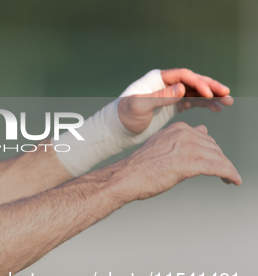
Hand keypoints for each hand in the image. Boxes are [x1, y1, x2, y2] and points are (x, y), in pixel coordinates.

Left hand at [119, 68, 233, 133]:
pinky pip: (192, 102)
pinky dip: (205, 104)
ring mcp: (170, 95)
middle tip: (226, 93)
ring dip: (212, 96)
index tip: (209, 94)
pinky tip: (217, 108)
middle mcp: (165, 84)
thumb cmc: (124, 116)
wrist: (118, 129)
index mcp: (157, 79)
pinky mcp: (172, 106)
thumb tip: (182, 88)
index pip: (183, 76)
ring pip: (195, 92)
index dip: (198, 83)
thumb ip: (160, 97)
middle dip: (211, 87)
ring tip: (228, 101)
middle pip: (193, 81)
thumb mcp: (139, 106)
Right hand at [121, 121, 241, 200]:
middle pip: (213, 147)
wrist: (126, 177)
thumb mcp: (161, 145)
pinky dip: (230, 174)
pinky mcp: (190, 163)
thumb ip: (180, 141)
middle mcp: (184, 134)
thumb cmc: (140, 167)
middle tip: (227, 173)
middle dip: (222, 160)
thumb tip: (202, 133)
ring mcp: (188, 148)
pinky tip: (233, 180)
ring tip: (232, 178)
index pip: (205, 137)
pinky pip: (218, 168)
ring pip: (218, 157)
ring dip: (228, 169)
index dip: (212, 151)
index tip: (216, 160)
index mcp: (177, 128)